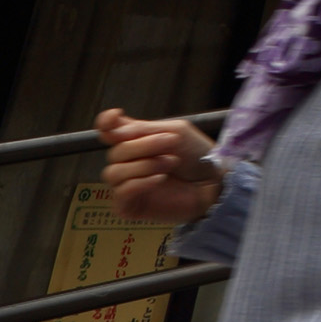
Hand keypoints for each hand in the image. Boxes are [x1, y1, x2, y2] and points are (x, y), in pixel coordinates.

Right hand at [96, 109, 225, 226]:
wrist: (214, 182)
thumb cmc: (198, 156)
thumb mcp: (175, 132)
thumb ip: (142, 130)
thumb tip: (111, 133)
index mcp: (135, 141)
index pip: (107, 131)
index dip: (106, 123)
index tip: (117, 115)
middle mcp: (127, 163)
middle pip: (115, 152)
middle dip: (144, 145)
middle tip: (171, 143)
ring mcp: (126, 185)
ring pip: (114, 172)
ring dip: (145, 165)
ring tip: (171, 163)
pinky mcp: (129, 206)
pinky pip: (121, 193)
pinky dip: (140, 183)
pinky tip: (160, 179)